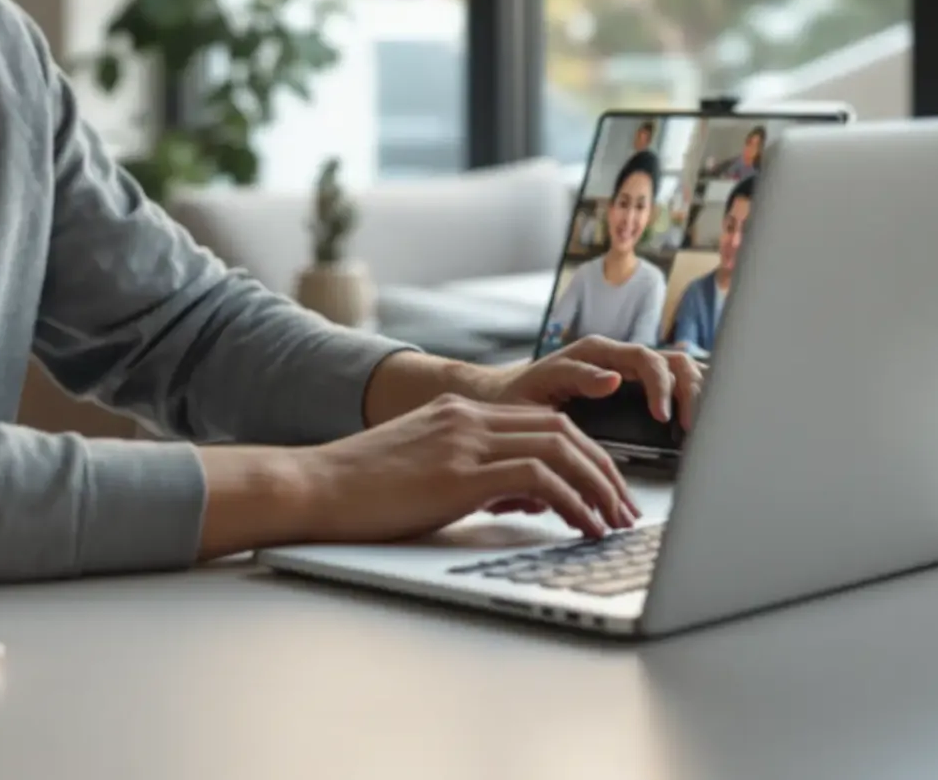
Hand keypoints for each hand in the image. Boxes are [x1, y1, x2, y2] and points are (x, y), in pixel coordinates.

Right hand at [295, 394, 639, 542]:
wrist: (311, 487)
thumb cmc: (359, 490)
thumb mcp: (425, 471)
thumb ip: (473, 474)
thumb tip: (521, 498)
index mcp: (459, 412)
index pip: (543, 422)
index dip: (586, 456)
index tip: (605, 490)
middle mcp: (468, 416)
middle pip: (563, 430)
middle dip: (605, 470)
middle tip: (625, 509)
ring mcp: (463, 440)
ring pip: (560, 449)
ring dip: (597, 488)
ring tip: (615, 523)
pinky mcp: (458, 472)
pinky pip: (537, 478)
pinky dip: (571, 502)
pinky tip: (583, 526)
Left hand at [484, 338, 704, 424]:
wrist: (506, 395)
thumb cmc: (521, 393)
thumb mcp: (542, 385)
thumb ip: (577, 379)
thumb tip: (613, 379)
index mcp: (598, 352)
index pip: (648, 360)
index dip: (662, 388)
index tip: (663, 418)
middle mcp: (617, 356)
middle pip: (673, 361)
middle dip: (690, 390)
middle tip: (690, 425)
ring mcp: (627, 369)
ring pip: (678, 369)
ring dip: (695, 392)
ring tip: (697, 424)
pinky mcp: (630, 386)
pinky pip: (669, 384)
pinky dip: (687, 397)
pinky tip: (692, 420)